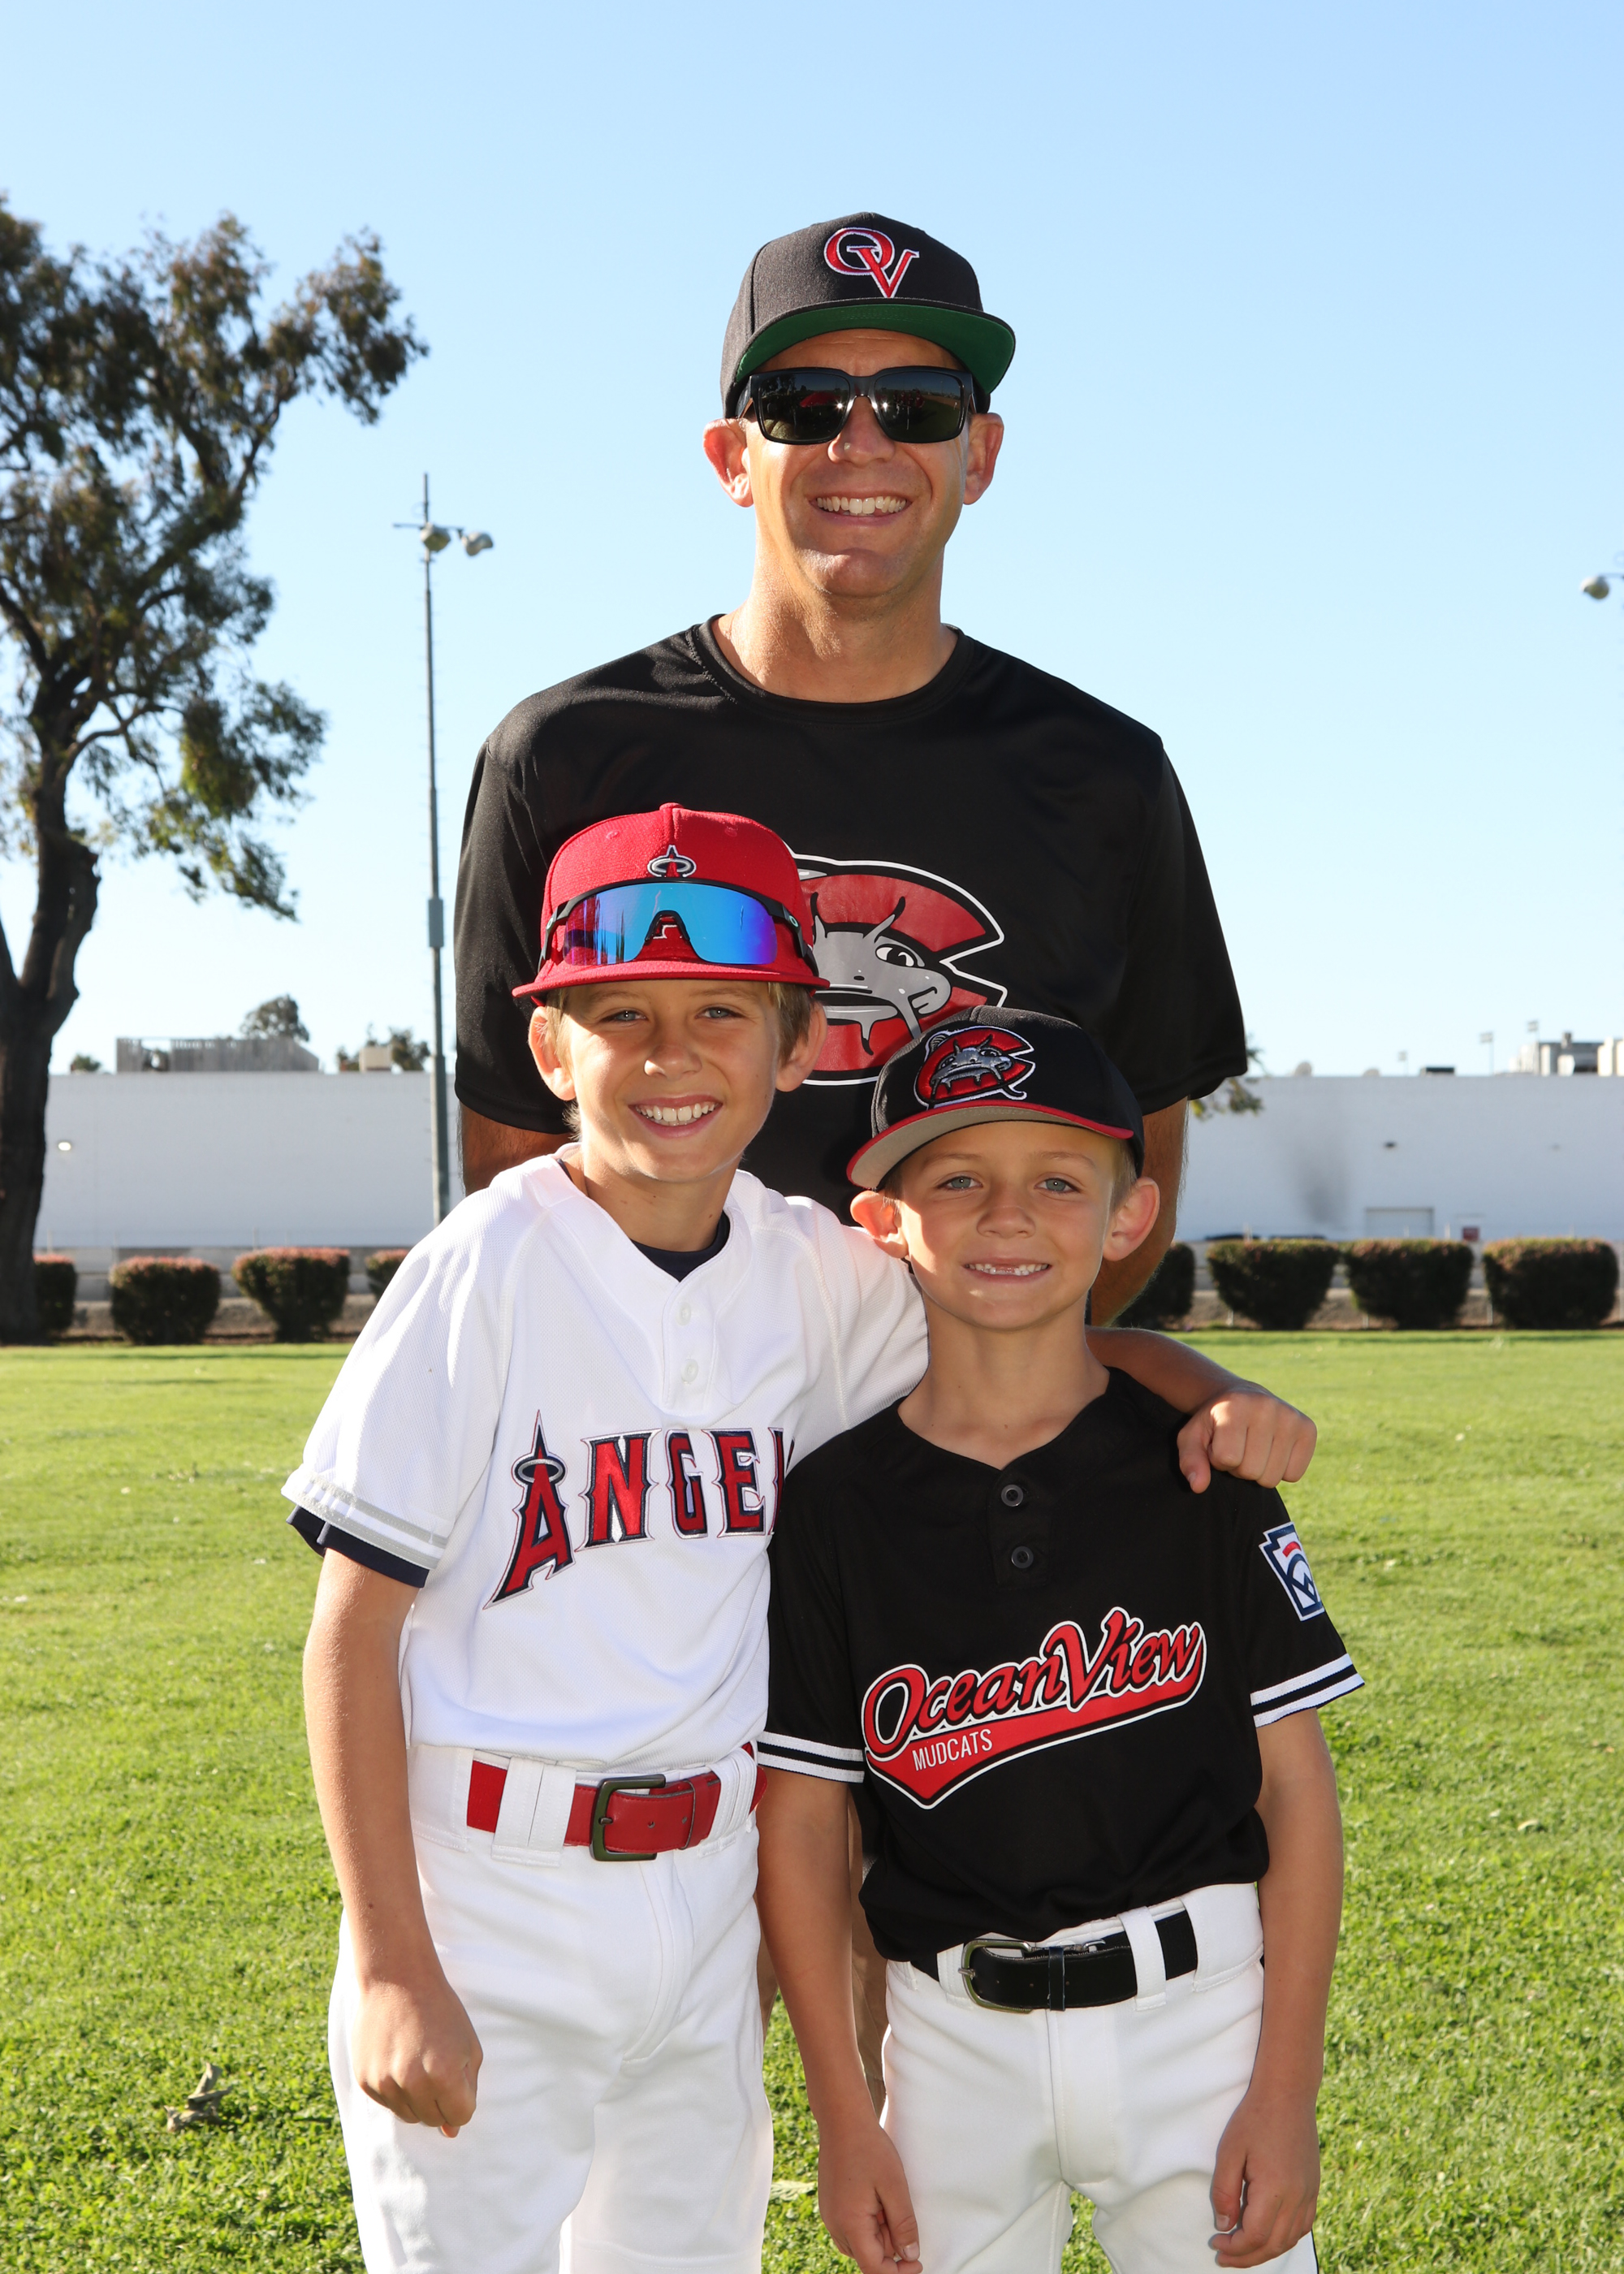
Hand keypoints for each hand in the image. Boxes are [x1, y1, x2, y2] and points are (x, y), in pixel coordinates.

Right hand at [351, 1968, 483, 2135]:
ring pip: (409, 2116)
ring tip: (417, 2060)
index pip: (461, 2116)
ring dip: (418, 2097)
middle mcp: (413, 2082)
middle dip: (441, 2100)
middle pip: (433, 2120)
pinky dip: (396, 2089)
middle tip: (437, 2066)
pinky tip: (397, 2058)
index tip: (457, 2075)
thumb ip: (467, 2089)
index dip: (462, 2098)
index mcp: (445, 2073)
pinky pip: (388, 2103)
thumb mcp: (468, 2045)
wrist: (397, 1979)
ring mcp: (386, 2082)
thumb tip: (451, 2133)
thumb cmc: (440, 2010)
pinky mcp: (366, 2080)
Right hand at [818, 2112, 922, 2273]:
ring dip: (878, 2235)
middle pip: (866, 2257)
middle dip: (889, 2247)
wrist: (842, 2119)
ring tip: (886, 2201)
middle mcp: (835, 2225)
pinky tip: (875, 2198)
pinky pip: (850, 2229)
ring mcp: (829, 2215)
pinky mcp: (830, 2205)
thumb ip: (903, 2225)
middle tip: (898, 2211)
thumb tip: (910, 2256)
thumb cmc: (870, 2149)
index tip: (918, 2263)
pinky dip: (867, 2223)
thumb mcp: (895, 2186)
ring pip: (858, 2244)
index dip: (898, 2273)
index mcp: (850, 2223)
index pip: (874, 2268)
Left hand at [1177, 1387, 1315, 1494]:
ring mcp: (1291, 1417)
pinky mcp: (1308, 1428)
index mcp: (1236, 1406)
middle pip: (1251, 1471)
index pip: (1228, 1458)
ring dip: (1259, 1470)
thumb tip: (1198, 1486)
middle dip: (1239, 1467)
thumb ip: (1190, 1461)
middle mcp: (1267, 1407)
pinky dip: (1281, 1470)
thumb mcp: (1192, 1437)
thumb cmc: (1215, 1423)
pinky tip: (1272, 1450)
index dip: (1219, 1459)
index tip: (1220, 1442)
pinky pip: (1293, 1475)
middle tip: (1238, 1446)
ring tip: (1253, 1447)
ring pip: (1272, 1478)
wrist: (1242, 1398)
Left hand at [1210, 2081, 1319, 2266]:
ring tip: (1243, 2251)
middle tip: (1224, 2257)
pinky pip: (1303, 2226)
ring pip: (1290, 2239)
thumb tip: (1224, 2226)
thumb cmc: (1254, 2118)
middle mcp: (1297, 2197)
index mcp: (1275, 2189)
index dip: (1234, 2248)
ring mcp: (1309, 2193)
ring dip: (1266, 2251)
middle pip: (1273, 2244)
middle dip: (1247, 2257)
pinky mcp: (1314, 2188)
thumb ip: (1225, 2191)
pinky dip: (1285, 2238)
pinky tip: (1269, 2236)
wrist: (1288, 2094)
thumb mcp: (1229, 2151)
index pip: (1255, 2236)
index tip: (1216, 2244)